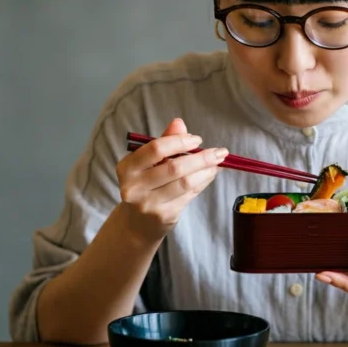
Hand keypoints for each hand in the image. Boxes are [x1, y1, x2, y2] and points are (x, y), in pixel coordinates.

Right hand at [116, 118, 226, 244]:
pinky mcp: (164, 216)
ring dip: (206, 171)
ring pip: (185, 183)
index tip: (198, 140)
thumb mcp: (149, 162)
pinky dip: (203, 182)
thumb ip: (164, 141)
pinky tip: (210, 175)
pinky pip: (189, 195)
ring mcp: (148, 204)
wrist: (138, 223)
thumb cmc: (146, 185)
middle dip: (202, 158)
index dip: (180, 142)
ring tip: (218, 163)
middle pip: (174, 167)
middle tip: (220, 151)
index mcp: (127, 167)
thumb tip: (179, 123)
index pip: (156, 149)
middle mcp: (134, 186)